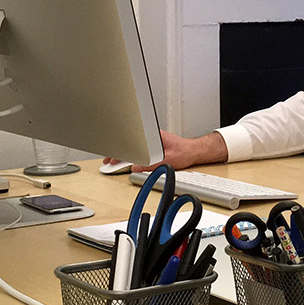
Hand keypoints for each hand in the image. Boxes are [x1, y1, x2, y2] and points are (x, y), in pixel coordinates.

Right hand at [102, 130, 228, 172]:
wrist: (195, 151)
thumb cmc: (185, 152)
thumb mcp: (168, 160)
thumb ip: (152, 165)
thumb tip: (137, 168)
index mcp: (154, 136)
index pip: (134, 143)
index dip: (122, 151)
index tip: (113, 158)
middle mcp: (152, 137)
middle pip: (132, 144)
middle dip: (119, 152)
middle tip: (108, 160)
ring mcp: (153, 141)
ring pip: (135, 146)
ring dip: (125, 154)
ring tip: (113, 161)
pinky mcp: (154, 146)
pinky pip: (140, 149)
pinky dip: (132, 154)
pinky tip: (125, 160)